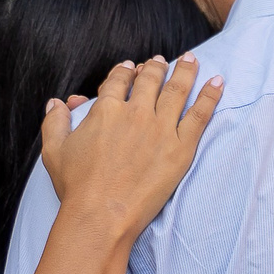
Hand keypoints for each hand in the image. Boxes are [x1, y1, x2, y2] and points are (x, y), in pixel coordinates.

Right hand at [39, 56, 223, 240]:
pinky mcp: (181, 147)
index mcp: (106, 109)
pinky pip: (200, 115)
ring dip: (185, 71)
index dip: (125, 71)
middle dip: (156, 67)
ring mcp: (161, 128)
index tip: (131, 67)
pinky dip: (210, 96)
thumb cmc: (76, 187)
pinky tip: (218, 82)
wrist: (102, 214)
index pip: (119, 80)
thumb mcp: (54, 151)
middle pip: (150, 80)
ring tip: (191, 59)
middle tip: (162, 61)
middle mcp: (136, 113)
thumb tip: (56, 102)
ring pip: (177, 90)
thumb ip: (54, 122)